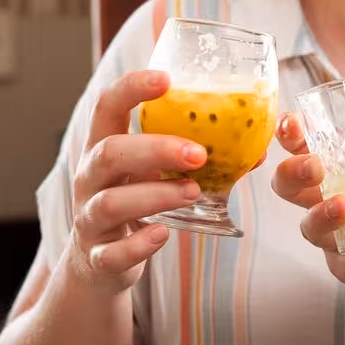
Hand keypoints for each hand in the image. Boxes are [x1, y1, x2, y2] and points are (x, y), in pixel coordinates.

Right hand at [68, 70, 207, 291]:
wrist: (100, 264)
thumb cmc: (134, 207)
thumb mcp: (154, 177)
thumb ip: (192, 162)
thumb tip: (254, 150)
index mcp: (103, 149)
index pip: (107, 107)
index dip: (131, 88)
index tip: (166, 79)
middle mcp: (90, 180)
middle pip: (109, 153)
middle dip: (155, 149)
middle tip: (199, 154)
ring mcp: (89, 219)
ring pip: (111, 202)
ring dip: (156, 195)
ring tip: (193, 192)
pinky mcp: (99, 257)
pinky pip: (113, 252)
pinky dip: (139, 243)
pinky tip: (163, 235)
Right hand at [272, 103, 344, 316]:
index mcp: (344, 173)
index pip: (304, 148)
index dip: (290, 136)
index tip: (294, 125)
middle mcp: (329, 203)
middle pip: (286, 187)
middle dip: (291, 174)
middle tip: (316, 168)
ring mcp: (337, 239)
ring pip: (310, 228)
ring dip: (322, 216)